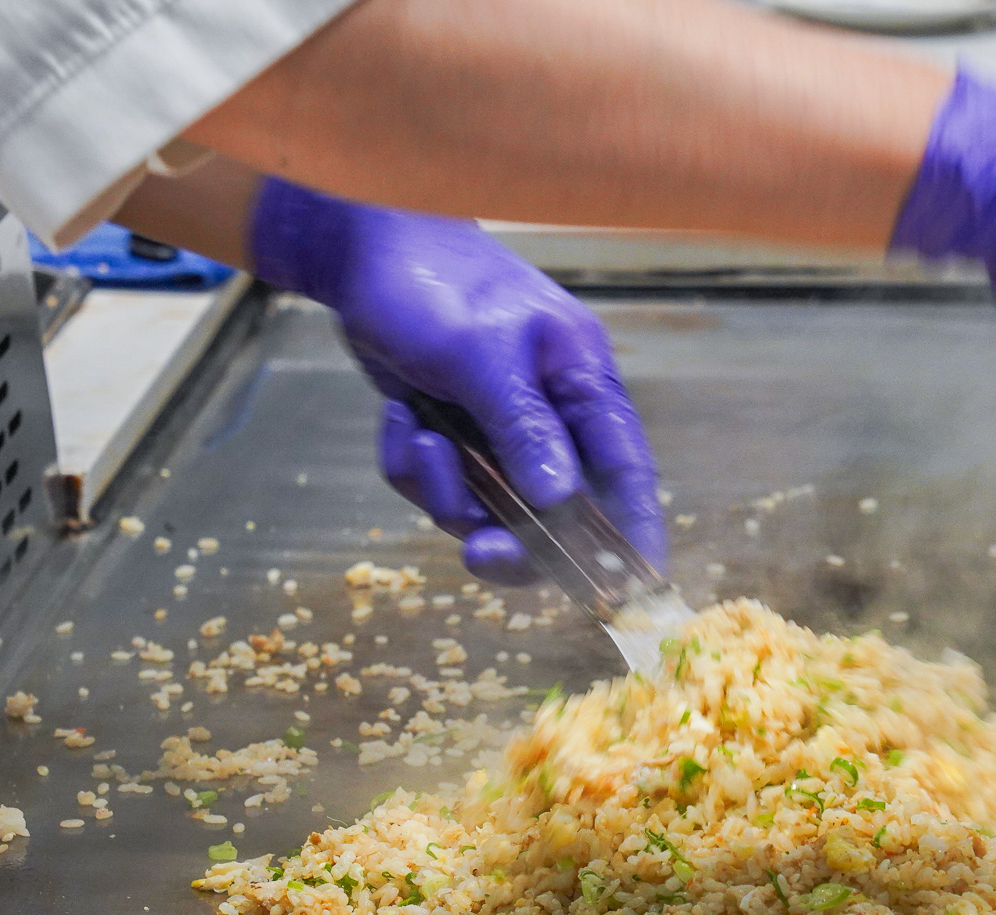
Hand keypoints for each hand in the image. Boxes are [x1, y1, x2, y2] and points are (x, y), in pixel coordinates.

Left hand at [247, 179, 662, 584]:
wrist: (359, 245)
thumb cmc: (433, 281)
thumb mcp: (478, 353)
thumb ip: (522, 427)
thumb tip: (561, 500)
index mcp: (582, 383)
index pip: (627, 470)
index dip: (636, 532)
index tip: (636, 588)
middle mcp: (552, 414)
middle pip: (557, 513)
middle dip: (512, 537)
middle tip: (476, 553)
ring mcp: (500, 428)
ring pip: (488, 507)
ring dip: (443, 489)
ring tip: (418, 437)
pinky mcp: (453, 433)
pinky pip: (439, 486)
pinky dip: (410, 464)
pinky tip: (398, 416)